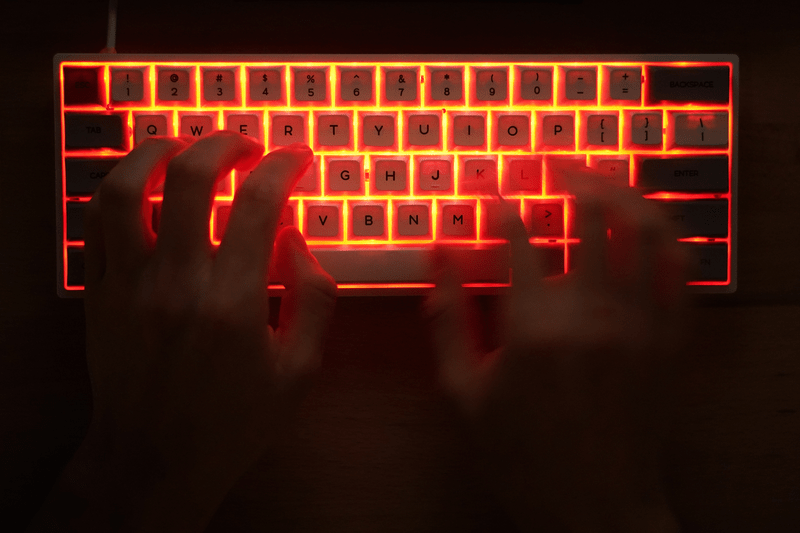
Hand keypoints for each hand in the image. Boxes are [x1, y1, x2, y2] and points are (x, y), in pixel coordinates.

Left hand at [32, 133, 335, 531]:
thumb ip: (314, 299)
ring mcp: (129, 285)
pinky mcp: (98, 293)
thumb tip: (298, 240)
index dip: (284, 166)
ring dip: (158, 151)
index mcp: (234, 302)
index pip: (260, 204)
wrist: (154, 461)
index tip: (296, 159)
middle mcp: (177, 283)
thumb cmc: (231, 421)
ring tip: (186, 148)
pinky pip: (96, 223)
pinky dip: (121, 191)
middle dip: (226, 144)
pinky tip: (147, 189)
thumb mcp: (299, 371)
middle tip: (248, 146)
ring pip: (129, 188)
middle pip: (192, 178)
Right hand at [427, 168, 686, 532]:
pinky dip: (665, 235)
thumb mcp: (463, 392)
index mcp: (535, 327)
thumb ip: (446, 318)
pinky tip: (646, 221)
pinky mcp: (671, 341)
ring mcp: (641, 324)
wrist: (594, 508)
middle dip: (566, 174)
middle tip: (548, 158)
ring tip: (598, 173)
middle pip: (590, 216)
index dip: (499, 202)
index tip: (489, 187)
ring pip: (644, 229)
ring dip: (620, 189)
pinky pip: (681, 271)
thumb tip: (436, 256)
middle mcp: (594, 314)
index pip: (516, 238)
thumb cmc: (522, 454)